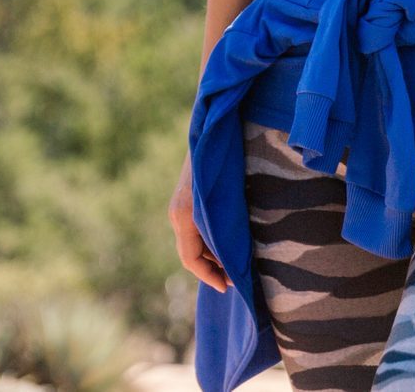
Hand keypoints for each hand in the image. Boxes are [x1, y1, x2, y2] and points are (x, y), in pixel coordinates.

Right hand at [170, 154, 228, 292]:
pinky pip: (192, 230)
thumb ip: (229, 227)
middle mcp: (177, 212)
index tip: (229, 287)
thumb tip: (237, 259)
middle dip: (212, 270)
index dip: (209, 276)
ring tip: (235, 264)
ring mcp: (178, 205)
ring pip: (191, 243)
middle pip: (190, 254)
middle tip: (236, 279)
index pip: (191, 259)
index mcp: (185, 214)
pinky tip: (227, 243)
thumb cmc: (228, 160)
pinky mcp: (184, 200)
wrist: (214, 126)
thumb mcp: (231, 198)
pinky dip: (207, 242)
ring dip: (211, 257)